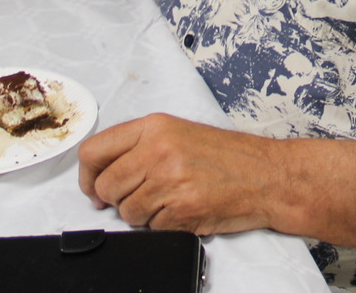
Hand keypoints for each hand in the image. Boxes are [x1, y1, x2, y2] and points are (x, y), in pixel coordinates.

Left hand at [77, 114, 284, 234]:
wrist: (266, 174)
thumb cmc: (228, 155)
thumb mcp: (180, 133)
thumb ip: (140, 146)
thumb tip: (102, 173)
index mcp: (154, 126)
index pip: (94, 151)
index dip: (89, 176)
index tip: (96, 186)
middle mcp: (158, 150)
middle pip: (106, 187)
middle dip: (119, 199)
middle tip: (144, 195)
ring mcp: (168, 180)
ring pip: (126, 212)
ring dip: (144, 214)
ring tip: (172, 199)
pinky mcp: (180, 210)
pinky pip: (151, 228)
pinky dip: (165, 225)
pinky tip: (186, 209)